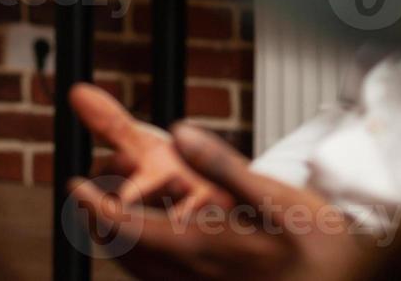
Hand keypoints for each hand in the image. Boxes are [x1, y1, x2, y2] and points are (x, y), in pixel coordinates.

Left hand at [69, 89, 369, 279]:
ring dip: (121, 245)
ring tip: (112, 217)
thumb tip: (179, 133)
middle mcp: (196, 278)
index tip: (75, 185)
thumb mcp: (278, 198)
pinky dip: (148, 263)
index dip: (93, 206)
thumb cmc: (325, 249)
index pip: (126, 229)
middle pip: (126, 256)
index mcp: (203, 247)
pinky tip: (158, 246)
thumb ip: (223, 165)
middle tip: (88, 197)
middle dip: (100, 226)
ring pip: (144, 274)